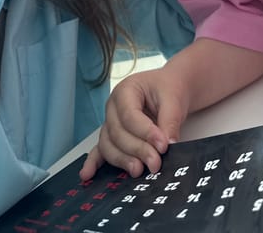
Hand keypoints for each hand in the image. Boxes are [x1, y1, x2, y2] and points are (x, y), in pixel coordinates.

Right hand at [80, 66, 188, 180]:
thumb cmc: (169, 88)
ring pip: (108, 145)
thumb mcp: (174, 99)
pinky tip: (88, 174)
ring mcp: (111, 122)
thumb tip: (168, 146)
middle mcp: (113, 107)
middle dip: (137, 150)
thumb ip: (170, 122)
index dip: (145, 133)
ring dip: (123, 160)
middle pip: (117, 133)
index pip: (129, 115)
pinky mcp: (113, 137)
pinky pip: (100, 150)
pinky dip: (94, 163)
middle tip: (155, 162)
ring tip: (139, 170)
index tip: (163, 145)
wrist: (171, 88)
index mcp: (126, 90)